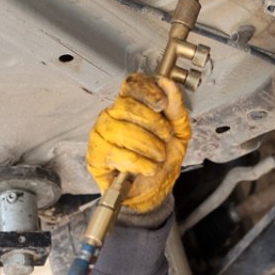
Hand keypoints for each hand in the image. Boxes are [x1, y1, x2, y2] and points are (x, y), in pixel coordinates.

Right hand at [86, 73, 190, 212]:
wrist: (155, 190)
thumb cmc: (162, 159)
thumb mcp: (179, 132)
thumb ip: (176, 108)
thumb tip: (168, 84)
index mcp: (132, 104)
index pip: (132, 85)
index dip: (147, 91)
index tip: (161, 104)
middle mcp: (113, 115)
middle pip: (126, 105)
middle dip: (153, 123)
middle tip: (165, 137)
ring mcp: (101, 134)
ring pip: (119, 129)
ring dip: (147, 145)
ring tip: (157, 156)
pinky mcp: (95, 155)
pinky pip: (115, 153)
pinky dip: (138, 162)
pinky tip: (147, 167)